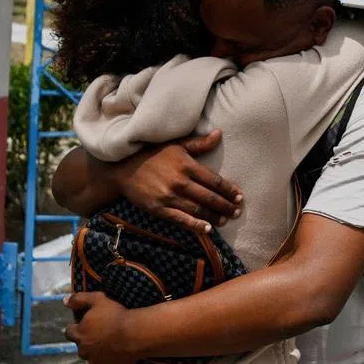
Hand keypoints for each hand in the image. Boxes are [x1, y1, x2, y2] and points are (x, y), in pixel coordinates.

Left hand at [63, 292, 139, 363]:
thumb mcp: (98, 300)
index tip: (86, 324)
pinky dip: (109, 358)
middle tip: (101, 331)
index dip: (76, 327)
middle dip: (88, 340)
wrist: (136, 334)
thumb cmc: (117, 316)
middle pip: (81, 346)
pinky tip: (118, 349)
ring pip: (92, 356)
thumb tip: (65, 300)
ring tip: (111, 341)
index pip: (69, 332)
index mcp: (79, 334)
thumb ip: (79, 299)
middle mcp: (84, 350)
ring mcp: (96, 361)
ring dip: (97, 350)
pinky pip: (105, 363)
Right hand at [115, 130, 242, 233]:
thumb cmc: (152, 154)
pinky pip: (182, 219)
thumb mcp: (176, 145)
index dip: (230, 190)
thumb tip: (219, 134)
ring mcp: (170, 196)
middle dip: (226, 205)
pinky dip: (196, 225)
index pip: (215, 181)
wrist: (123, 168)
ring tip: (226, 219)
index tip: (240, 196)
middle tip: (238, 211)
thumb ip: (199, 143)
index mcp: (187, 165)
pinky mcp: (159, 209)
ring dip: (215, 216)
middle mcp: (181, 182)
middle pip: (210, 197)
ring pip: (199, 210)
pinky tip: (208, 229)